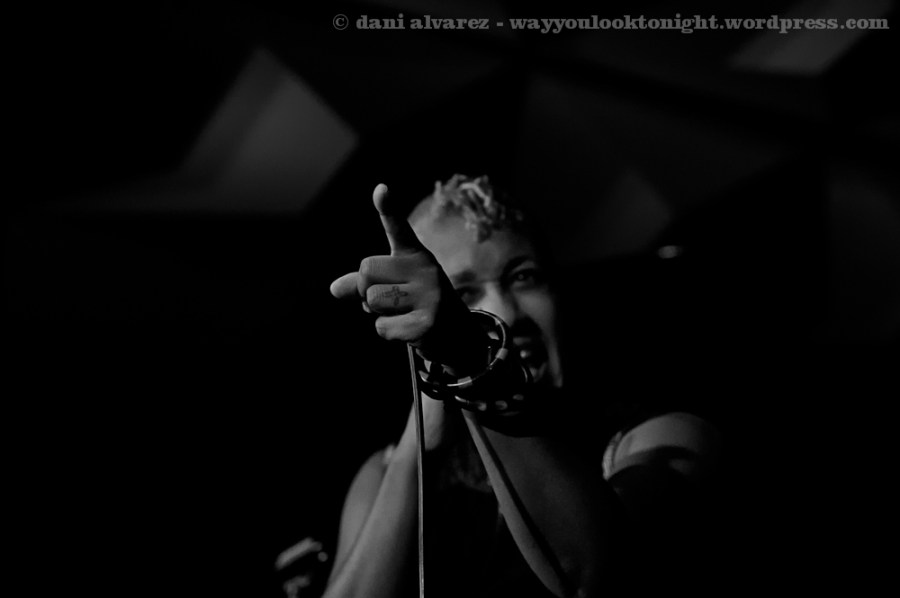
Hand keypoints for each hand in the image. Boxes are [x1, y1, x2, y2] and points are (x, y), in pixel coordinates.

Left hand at [329, 184, 483, 369]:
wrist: (457, 335)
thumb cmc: (418, 303)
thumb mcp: (394, 286)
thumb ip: (363, 283)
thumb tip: (333, 289)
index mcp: (415, 255)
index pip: (398, 229)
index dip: (388, 209)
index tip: (380, 189)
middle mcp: (425, 269)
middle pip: (366, 272)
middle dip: (365, 290)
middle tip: (389, 298)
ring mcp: (429, 296)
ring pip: (372, 300)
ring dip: (377, 313)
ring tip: (402, 313)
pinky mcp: (426, 323)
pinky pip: (382, 327)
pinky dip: (388, 332)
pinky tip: (410, 329)